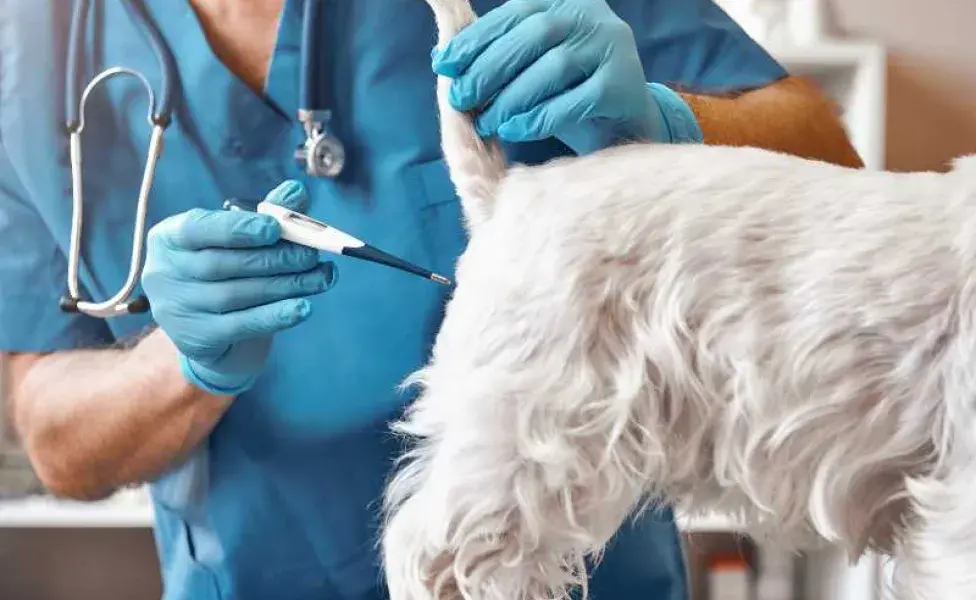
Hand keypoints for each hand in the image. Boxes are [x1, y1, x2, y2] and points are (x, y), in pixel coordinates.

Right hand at [141, 180, 336, 395]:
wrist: (209, 329)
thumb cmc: (226, 270)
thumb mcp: (239, 239)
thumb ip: (267, 214)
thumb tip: (296, 191)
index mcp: (169, 237)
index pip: (198, 229)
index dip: (237, 228)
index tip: (274, 228)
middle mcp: (164, 272)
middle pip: (224, 264)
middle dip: (275, 258)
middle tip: (312, 254)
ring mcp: (176, 309)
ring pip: (237, 294)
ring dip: (286, 285)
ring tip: (321, 278)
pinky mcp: (196, 338)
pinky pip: (242, 325)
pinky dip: (276, 316)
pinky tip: (304, 307)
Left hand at [431, 0, 667, 154]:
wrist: (623, 121)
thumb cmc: (566, 90)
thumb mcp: (530, 64)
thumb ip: (496, 53)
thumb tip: (443, 53)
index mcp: (564, 0)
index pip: (514, 13)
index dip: (476, 38)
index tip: (444, 64)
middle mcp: (592, 16)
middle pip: (534, 35)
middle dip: (489, 69)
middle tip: (461, 98)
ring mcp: (613, 47)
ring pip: (554, 67)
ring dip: (512, 98)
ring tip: (487, 122)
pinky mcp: (624, 84)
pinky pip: (576, 101)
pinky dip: (540, 117)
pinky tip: (515, 131)